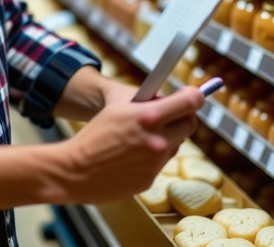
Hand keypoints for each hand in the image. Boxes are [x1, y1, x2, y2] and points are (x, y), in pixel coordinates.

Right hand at [56, 85, 203, 204]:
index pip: (190, 103)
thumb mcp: (119, 104)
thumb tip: (169, 98)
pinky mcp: (150, 179)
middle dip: (183, 116)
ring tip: (143, 135)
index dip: (196, 96)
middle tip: (174, 112)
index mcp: (148, 116)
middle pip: (190, 124)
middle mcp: (157, 140)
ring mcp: (155, 162)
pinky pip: (160, 162)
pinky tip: (133, 153)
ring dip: (167, 137)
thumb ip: (146, 100)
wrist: (76, 169)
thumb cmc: (94, 133)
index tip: (196, 94)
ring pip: (175, 144)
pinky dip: (152, 155)